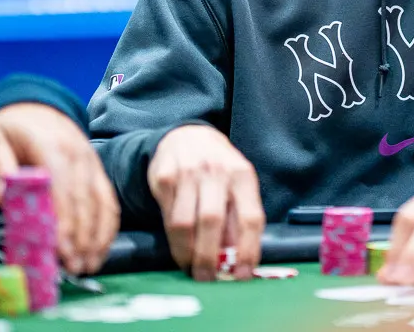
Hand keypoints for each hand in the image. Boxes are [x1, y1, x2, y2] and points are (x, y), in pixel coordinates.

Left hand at [0, 102, 119, 274]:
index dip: (64, 222)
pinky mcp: (98, 171)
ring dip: (98, 236)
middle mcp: (80, 156)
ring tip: (90, 264)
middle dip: (82, 238)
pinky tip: (101, 247)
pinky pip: (109, 200)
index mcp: (54, 148)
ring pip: (102, 203)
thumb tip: (1, 198)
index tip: (61, 250)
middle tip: (75, 268)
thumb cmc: (11, 128)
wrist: (35, 106)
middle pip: (85, 202)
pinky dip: (108, 225)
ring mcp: (93, 164)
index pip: (63, 190)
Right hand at [147, 124, 264, 281]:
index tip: (242, 274)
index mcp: (242, 175)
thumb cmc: (218, 168)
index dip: (247, 249)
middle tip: (208, 278)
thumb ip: (239, 217)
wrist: (186, 137)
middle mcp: (216, 171)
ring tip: (191, 268)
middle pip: (212, 221)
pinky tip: (179, 248)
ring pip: (184, 223)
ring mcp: (187, 172)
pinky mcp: (163, 177)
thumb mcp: (237, 184)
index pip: (250, 216)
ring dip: (187, 253)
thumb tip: (235, 260)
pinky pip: (166, 216)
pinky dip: (173, 239)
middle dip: (209, 257)